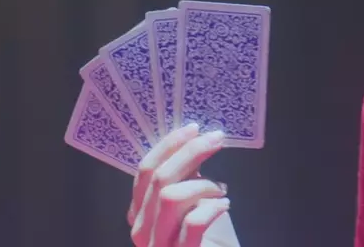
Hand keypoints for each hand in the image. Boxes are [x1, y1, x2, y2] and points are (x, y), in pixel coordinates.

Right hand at [128, 123, 241, 246]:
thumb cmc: (205, 234)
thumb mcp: (191, 200)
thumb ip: (185, 177)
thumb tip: (195, 141)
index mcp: (139, 211)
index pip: (145, 170)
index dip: (169, 145)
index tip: (194, 129)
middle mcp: (141, 229)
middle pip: (159, 179)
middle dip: (190, 152)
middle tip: (217, 139)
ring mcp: (158, 244)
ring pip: (171, 197)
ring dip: (202, 184)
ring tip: (221, 189)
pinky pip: (193, 222)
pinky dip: (212, 207)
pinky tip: (225, 205)